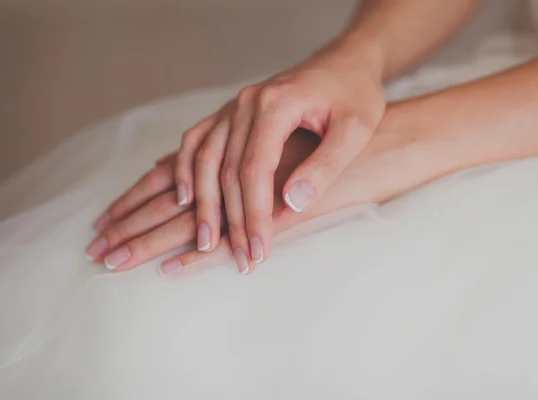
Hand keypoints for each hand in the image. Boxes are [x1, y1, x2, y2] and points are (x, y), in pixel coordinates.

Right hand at [86, 101, 446, 274]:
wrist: (344, 62)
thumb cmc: (355, 94)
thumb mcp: (355, 129)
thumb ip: (324, 166)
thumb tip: (290, 205)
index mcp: (276, 105)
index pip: (254, 170)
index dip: (254, 215)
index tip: (258, 251)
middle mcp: (245, 104)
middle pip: (225, 170)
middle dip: (230, 220)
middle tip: (239, 260)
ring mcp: (233, 107)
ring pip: (202, 158)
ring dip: (202, 203)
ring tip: (204, 243)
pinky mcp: (230, 114)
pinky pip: (196, 142)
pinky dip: (184, 170)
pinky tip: (182, 198)